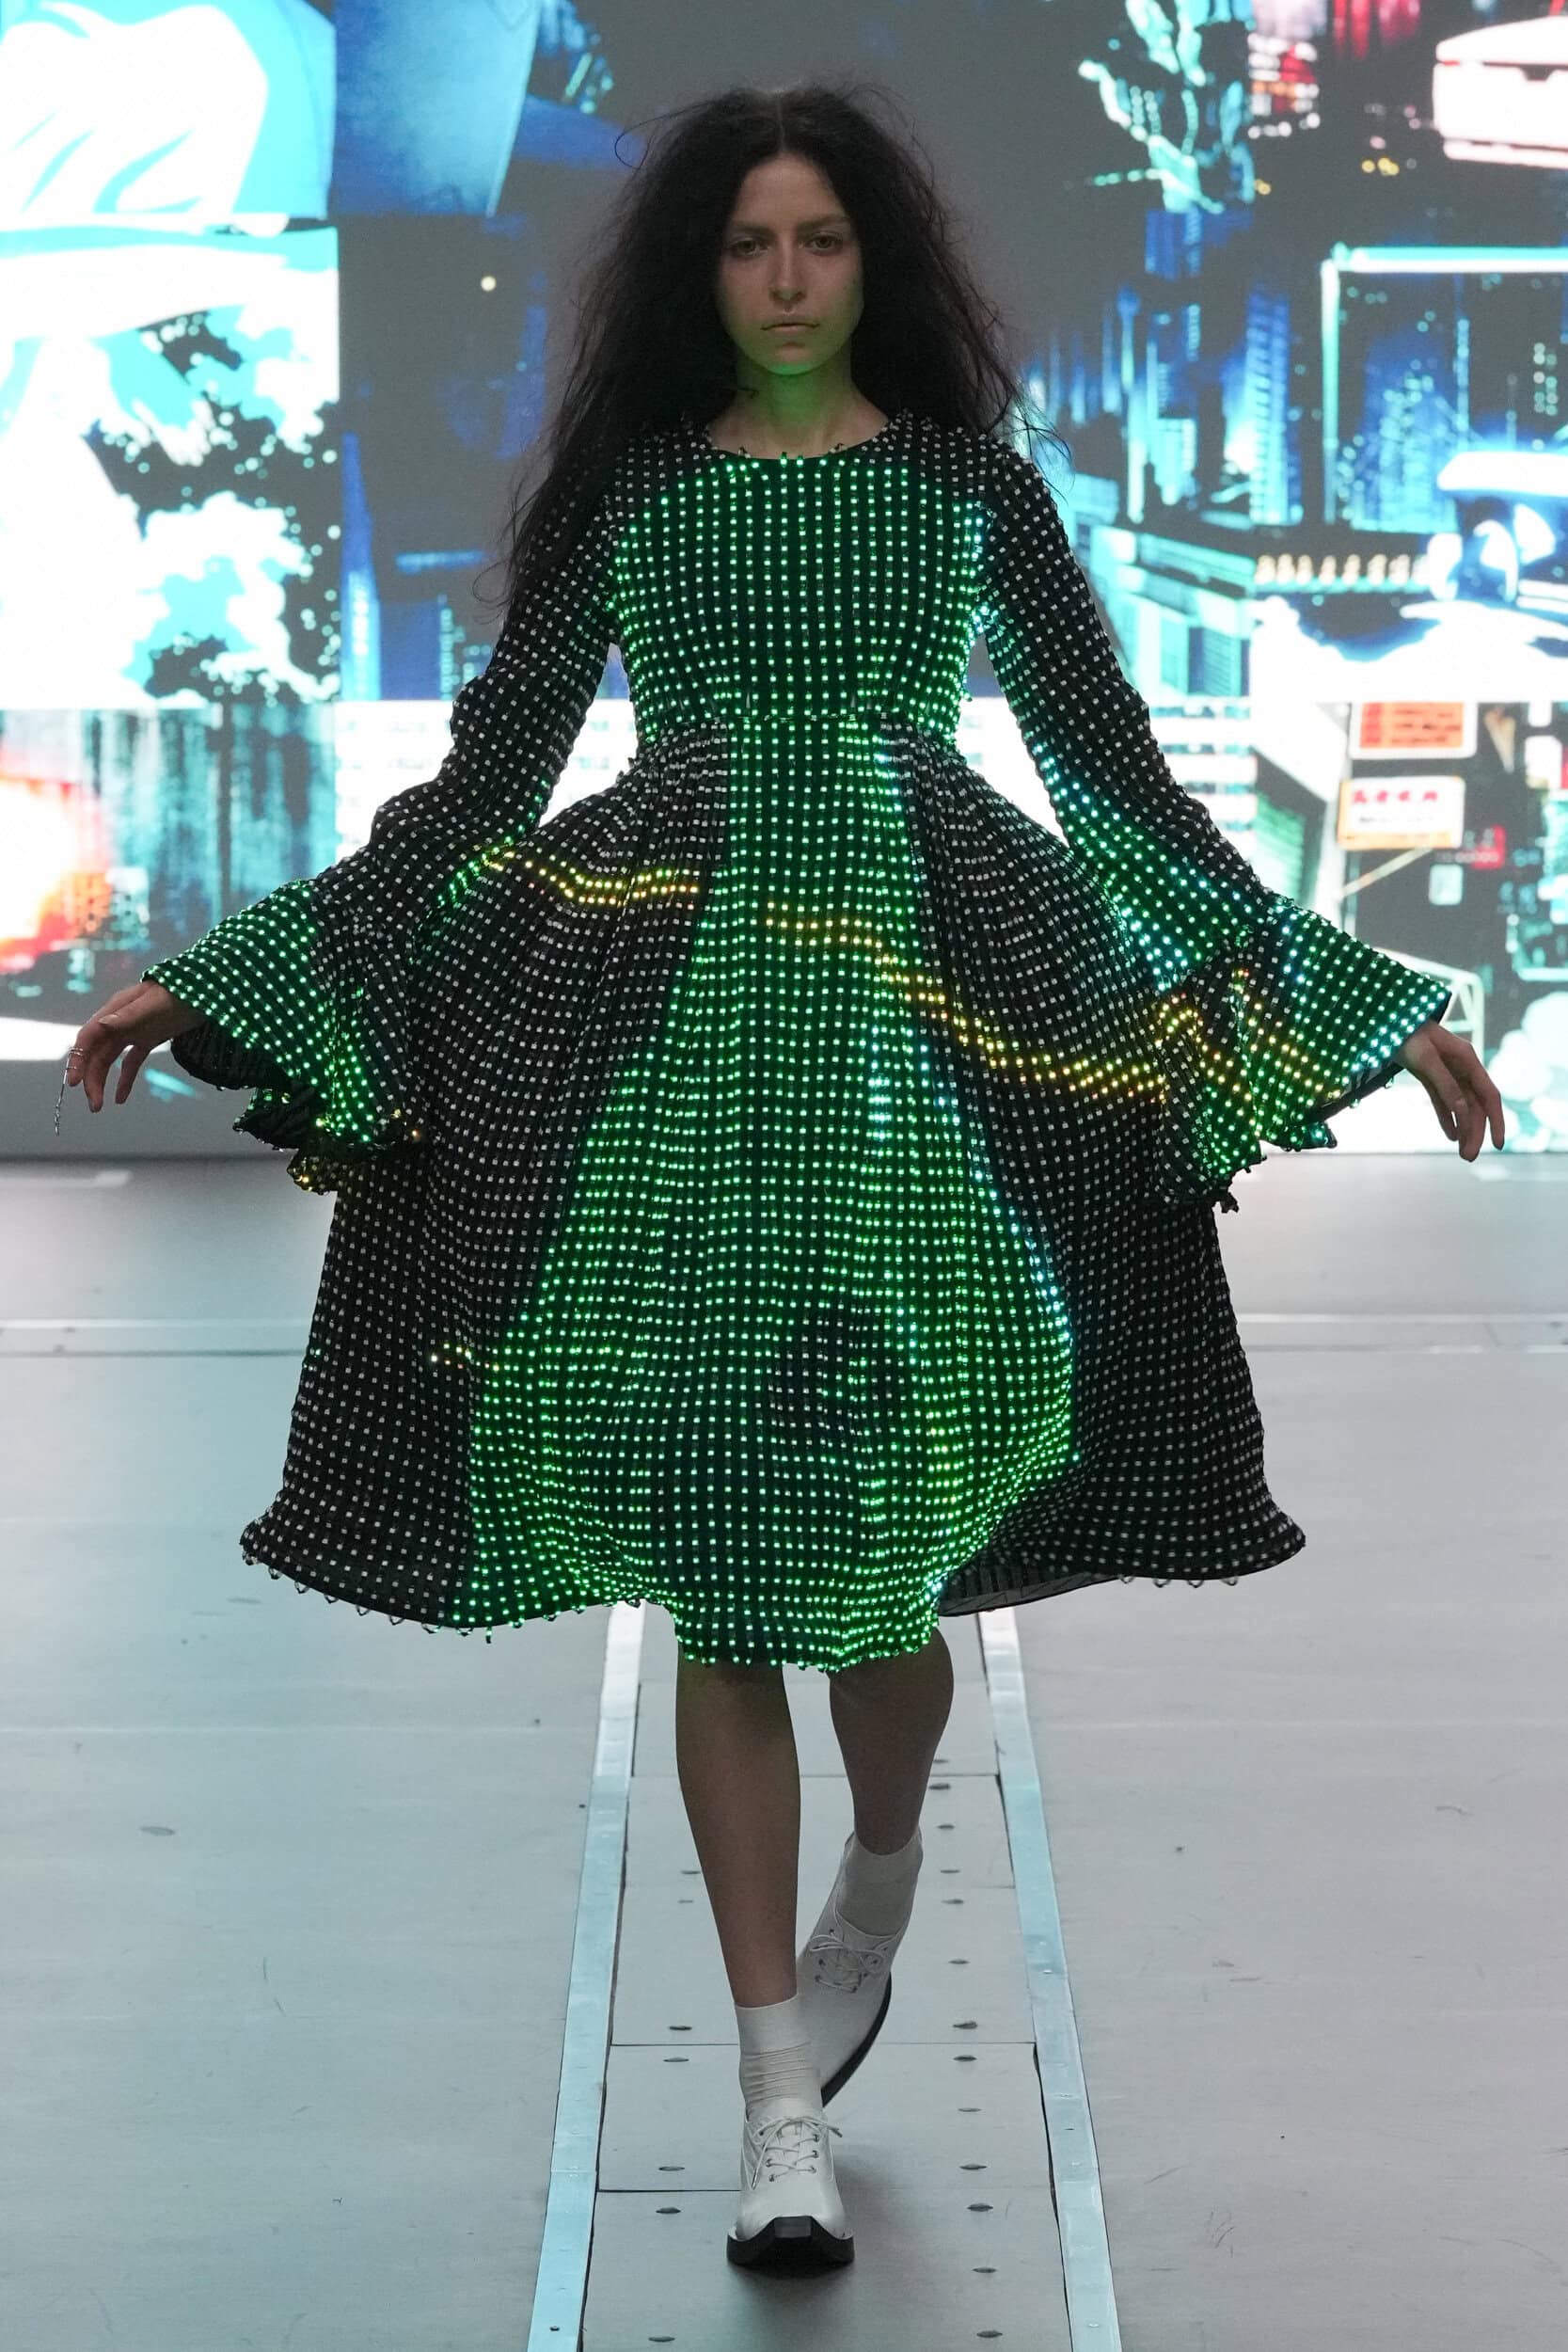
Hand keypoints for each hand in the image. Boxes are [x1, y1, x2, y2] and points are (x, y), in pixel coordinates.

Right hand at [63, 981, 206, 1112]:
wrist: (208, 988)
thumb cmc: (182, 992)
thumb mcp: (156, 1004)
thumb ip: (129, 1015)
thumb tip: (102, 1024)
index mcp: (115, 1010)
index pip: (88, 1037)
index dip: (78, 1060)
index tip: (73, 1083)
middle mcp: (119, 1021)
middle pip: (96, 1053)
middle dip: (91, 1079)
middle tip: (94, 1105)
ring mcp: (133, 1030)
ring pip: (109, 1060)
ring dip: (102, 1082)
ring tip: (99, 1106)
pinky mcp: (148, 1039)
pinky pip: (131, 1063)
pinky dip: (124, 1080)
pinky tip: (120, 1099)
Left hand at [1395, 1021, 1505, 1159]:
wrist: (1386, 1020)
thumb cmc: (1405, 1034)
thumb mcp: (1425, 1059)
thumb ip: (1445, 1084)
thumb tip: (1462, 1111)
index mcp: (1467, 1059)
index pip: (1489, 1095)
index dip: (1496, 1120)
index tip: (1498, 1145)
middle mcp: (1462, 1067)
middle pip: (1476, 1105)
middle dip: (1476, 1132)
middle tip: (1469, 1158)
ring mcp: (1447, 1072)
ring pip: (1462, 1106)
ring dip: (1464, 1130)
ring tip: (1463, 1154)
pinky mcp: (1431, 1076)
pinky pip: (1444, 1102)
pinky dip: (1448, 1119)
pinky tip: (1451, 1136)